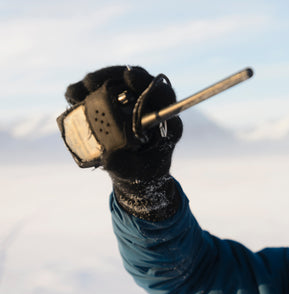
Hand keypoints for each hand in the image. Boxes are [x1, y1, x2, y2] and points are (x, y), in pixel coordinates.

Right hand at [64, 65, 182, 180]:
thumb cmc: (143, 172)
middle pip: (135, 79)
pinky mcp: (112, 104)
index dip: (147, 83)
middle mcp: (149, 106)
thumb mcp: (139, 173)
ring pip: (116, 80)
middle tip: (90, 82)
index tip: (129, 76)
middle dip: (112, 75)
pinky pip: (97, 89)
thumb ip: (127, 165)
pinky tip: (73, 95)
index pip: (163, 95)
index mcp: (166, 121)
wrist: (134, 173)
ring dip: (95, 80)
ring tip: (78, 92)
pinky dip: (84, 90)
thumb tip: (109, 155)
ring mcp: (130, 102)